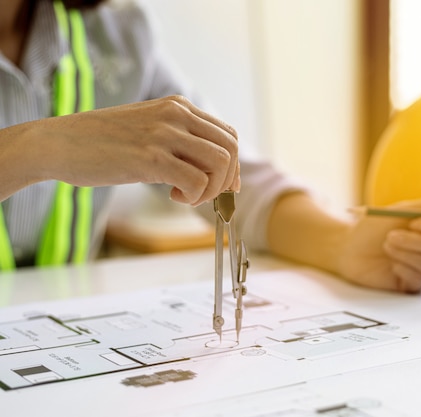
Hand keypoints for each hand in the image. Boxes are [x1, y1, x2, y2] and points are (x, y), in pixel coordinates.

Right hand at [1, 95, 238, 203]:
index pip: (228, 134)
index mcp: (178, 106)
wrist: (57, 142)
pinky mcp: (150, 158)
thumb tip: (212, 169)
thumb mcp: (148, 129)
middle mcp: (176, 115)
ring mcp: (164, 134)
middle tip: (203, 194)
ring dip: (210, 189)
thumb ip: (179, 140)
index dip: (232, 165)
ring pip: (220, 164)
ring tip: (185, 195)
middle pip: (231, 149)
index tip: (221, 185)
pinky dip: (193, 197)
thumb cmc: (101, 142)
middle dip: (225, 179)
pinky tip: (172, 196)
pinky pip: (196, 182)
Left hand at [337, 196, 420, 292]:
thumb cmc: (373, 228)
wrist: (349, 247)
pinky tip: (390, 264)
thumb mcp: (400, 210)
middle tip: (391, 236)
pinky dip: (404, 268)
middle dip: (416, 242)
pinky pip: (420, 279)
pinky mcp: (413, 284)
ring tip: (386, 246)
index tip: (414, 222)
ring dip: (407, 254)